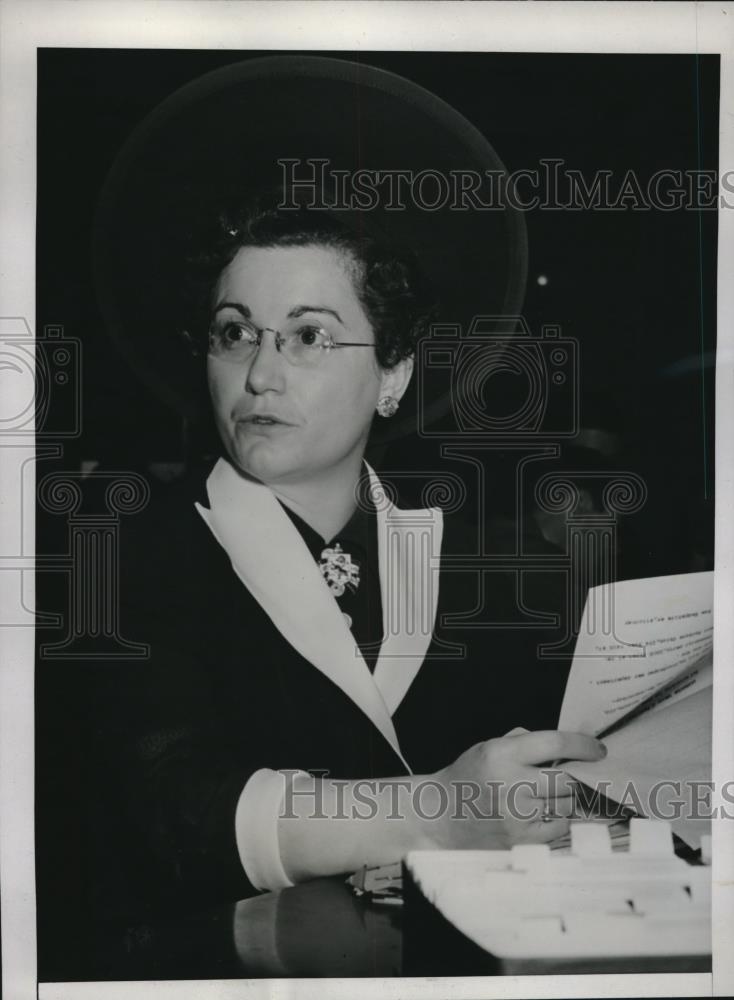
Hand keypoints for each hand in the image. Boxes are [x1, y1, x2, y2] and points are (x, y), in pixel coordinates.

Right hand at [425, 730, 606, 849]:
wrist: (439, 816)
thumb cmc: (466, 778)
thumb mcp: (488, 747)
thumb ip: (523, 742)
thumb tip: (563, 747)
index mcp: (502, 754)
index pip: (555, 743)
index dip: (583, 744)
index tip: (598, 749)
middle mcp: (511, 784)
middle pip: (567, 779)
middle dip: (573, 777)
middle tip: (569, 777)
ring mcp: (517, 816)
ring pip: (566, 805)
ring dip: (564, 800)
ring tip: (545, 797)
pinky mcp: (521, 840)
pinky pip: (558, 828)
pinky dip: (556, 820)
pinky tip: (540, 815)